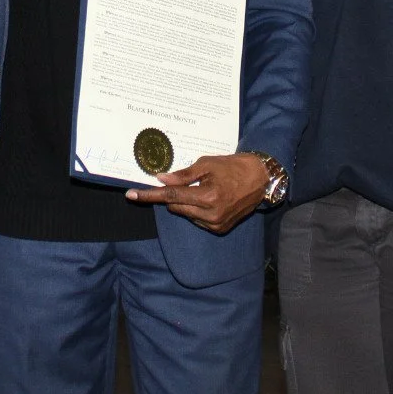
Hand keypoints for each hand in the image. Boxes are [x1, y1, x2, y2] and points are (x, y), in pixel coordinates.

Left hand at [125, 152, 266, 233]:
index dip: (149, 195)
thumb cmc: (233, 166)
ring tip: (205, 189)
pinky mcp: (220, 229)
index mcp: (207, 196)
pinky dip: (196, 210)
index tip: (131, 195)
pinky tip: (210, 199)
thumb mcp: (207, 164)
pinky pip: (197, 220)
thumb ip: (183, 175)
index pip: (170, 196)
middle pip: (175, 206)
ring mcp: (215, 224)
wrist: (260, 179)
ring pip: (185, 214)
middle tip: (186, 182)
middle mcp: (210, 214)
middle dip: (174, 195)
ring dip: (186, 203)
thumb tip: (161, 179)